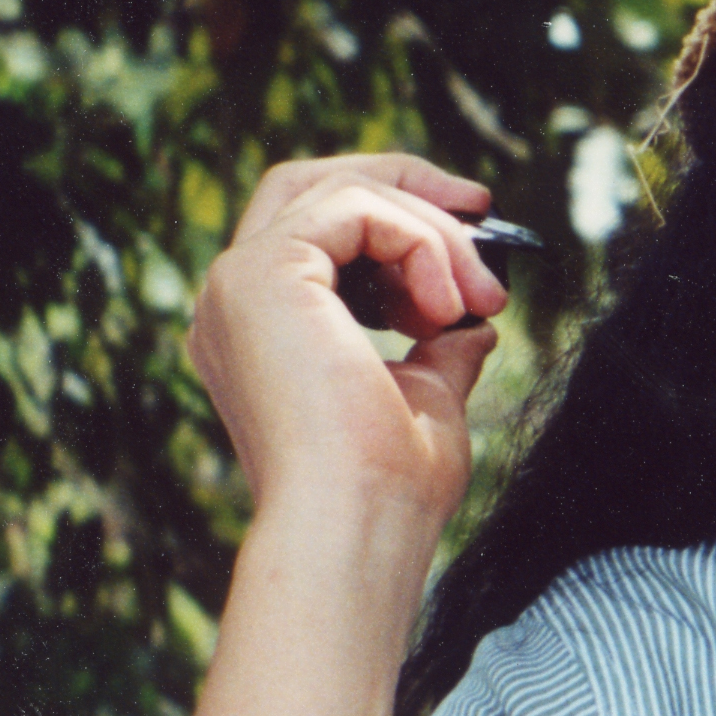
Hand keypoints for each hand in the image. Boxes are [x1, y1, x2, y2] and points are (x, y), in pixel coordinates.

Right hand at [187, 152, 511, 529]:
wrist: (353, 532)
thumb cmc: (388, 494)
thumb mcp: (425, 402)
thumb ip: (441, 354)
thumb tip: (477, 324)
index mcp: (262, 330)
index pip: (318, 229)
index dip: (396, 216)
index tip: (475, 233)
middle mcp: (235, 301)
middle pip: (312, 183)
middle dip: (404, 183)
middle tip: (480, 204)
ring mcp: (236, 283)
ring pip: (342, 192)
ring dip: (432, 230)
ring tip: (481, 297)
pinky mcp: (259, 275)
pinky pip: (354, 209)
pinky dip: (419, 241)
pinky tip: (447, 308)